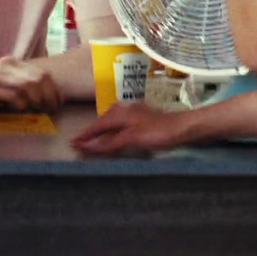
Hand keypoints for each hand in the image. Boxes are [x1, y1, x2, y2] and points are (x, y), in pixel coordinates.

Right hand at [0, 57, 62, 110]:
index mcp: (10, 64)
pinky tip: (20, 111)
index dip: (54, 87)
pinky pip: (14, 96)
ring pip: (30, 85)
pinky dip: (21, 105)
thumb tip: (31, 100)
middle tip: (53, 109)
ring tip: (41, 112)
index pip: (41, 72)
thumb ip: (12, 86)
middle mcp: (7, 67)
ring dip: (39, 100)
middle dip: (50, 95)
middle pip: (39, 78)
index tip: (59, 100)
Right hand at [70, 102, 189, 154]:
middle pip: (103, 120)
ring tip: (94, 137)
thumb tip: (89, 146)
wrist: (183, 127)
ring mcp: (135, 112)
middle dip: (92, 131)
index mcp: (121, 114)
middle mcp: (125, 110)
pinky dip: (113, 128)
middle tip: (81, 141)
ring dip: (102, 128)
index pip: (98, 126)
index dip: (86, 136)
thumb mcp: (132, 139)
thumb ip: (110, 143)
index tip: (73, 143)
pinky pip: (121, 121)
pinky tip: (116, 132)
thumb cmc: (158, 132)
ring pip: (112, 119)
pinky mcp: (143, 117)